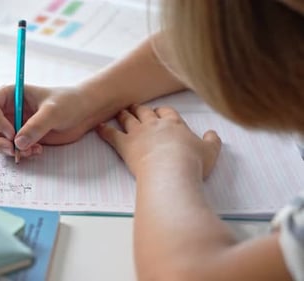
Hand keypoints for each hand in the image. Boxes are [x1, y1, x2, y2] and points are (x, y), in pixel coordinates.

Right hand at [0, 84, 93, 156]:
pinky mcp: (21, 140)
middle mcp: (6, 110)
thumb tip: (18, 143)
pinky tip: (38, 151)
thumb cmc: (69, 103)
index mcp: (9, 95)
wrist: (83, 114)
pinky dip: (20, 155)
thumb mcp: (54, 111)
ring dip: (9, 151)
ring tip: (31, 151)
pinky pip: (10, 151)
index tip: (12, 132)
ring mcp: (12, 126)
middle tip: (13, 151)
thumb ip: (37, 125)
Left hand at [97, 105, 220, 179]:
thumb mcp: (210, 152)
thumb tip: (212, 134)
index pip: (167, 112)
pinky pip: (111, 134)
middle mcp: (154, 125)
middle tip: (135, 106)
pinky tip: (98, 126)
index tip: (159, 111)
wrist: (171, 170)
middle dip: (140, 109)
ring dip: (124, 114)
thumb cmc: (191, 162)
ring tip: (120, 111)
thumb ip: (212, 141)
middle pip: (145, 112)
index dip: (162, 111)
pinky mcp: (124, 145)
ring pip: (128, 119)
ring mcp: (138, 133)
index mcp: (174, 124)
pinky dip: (104, 130)